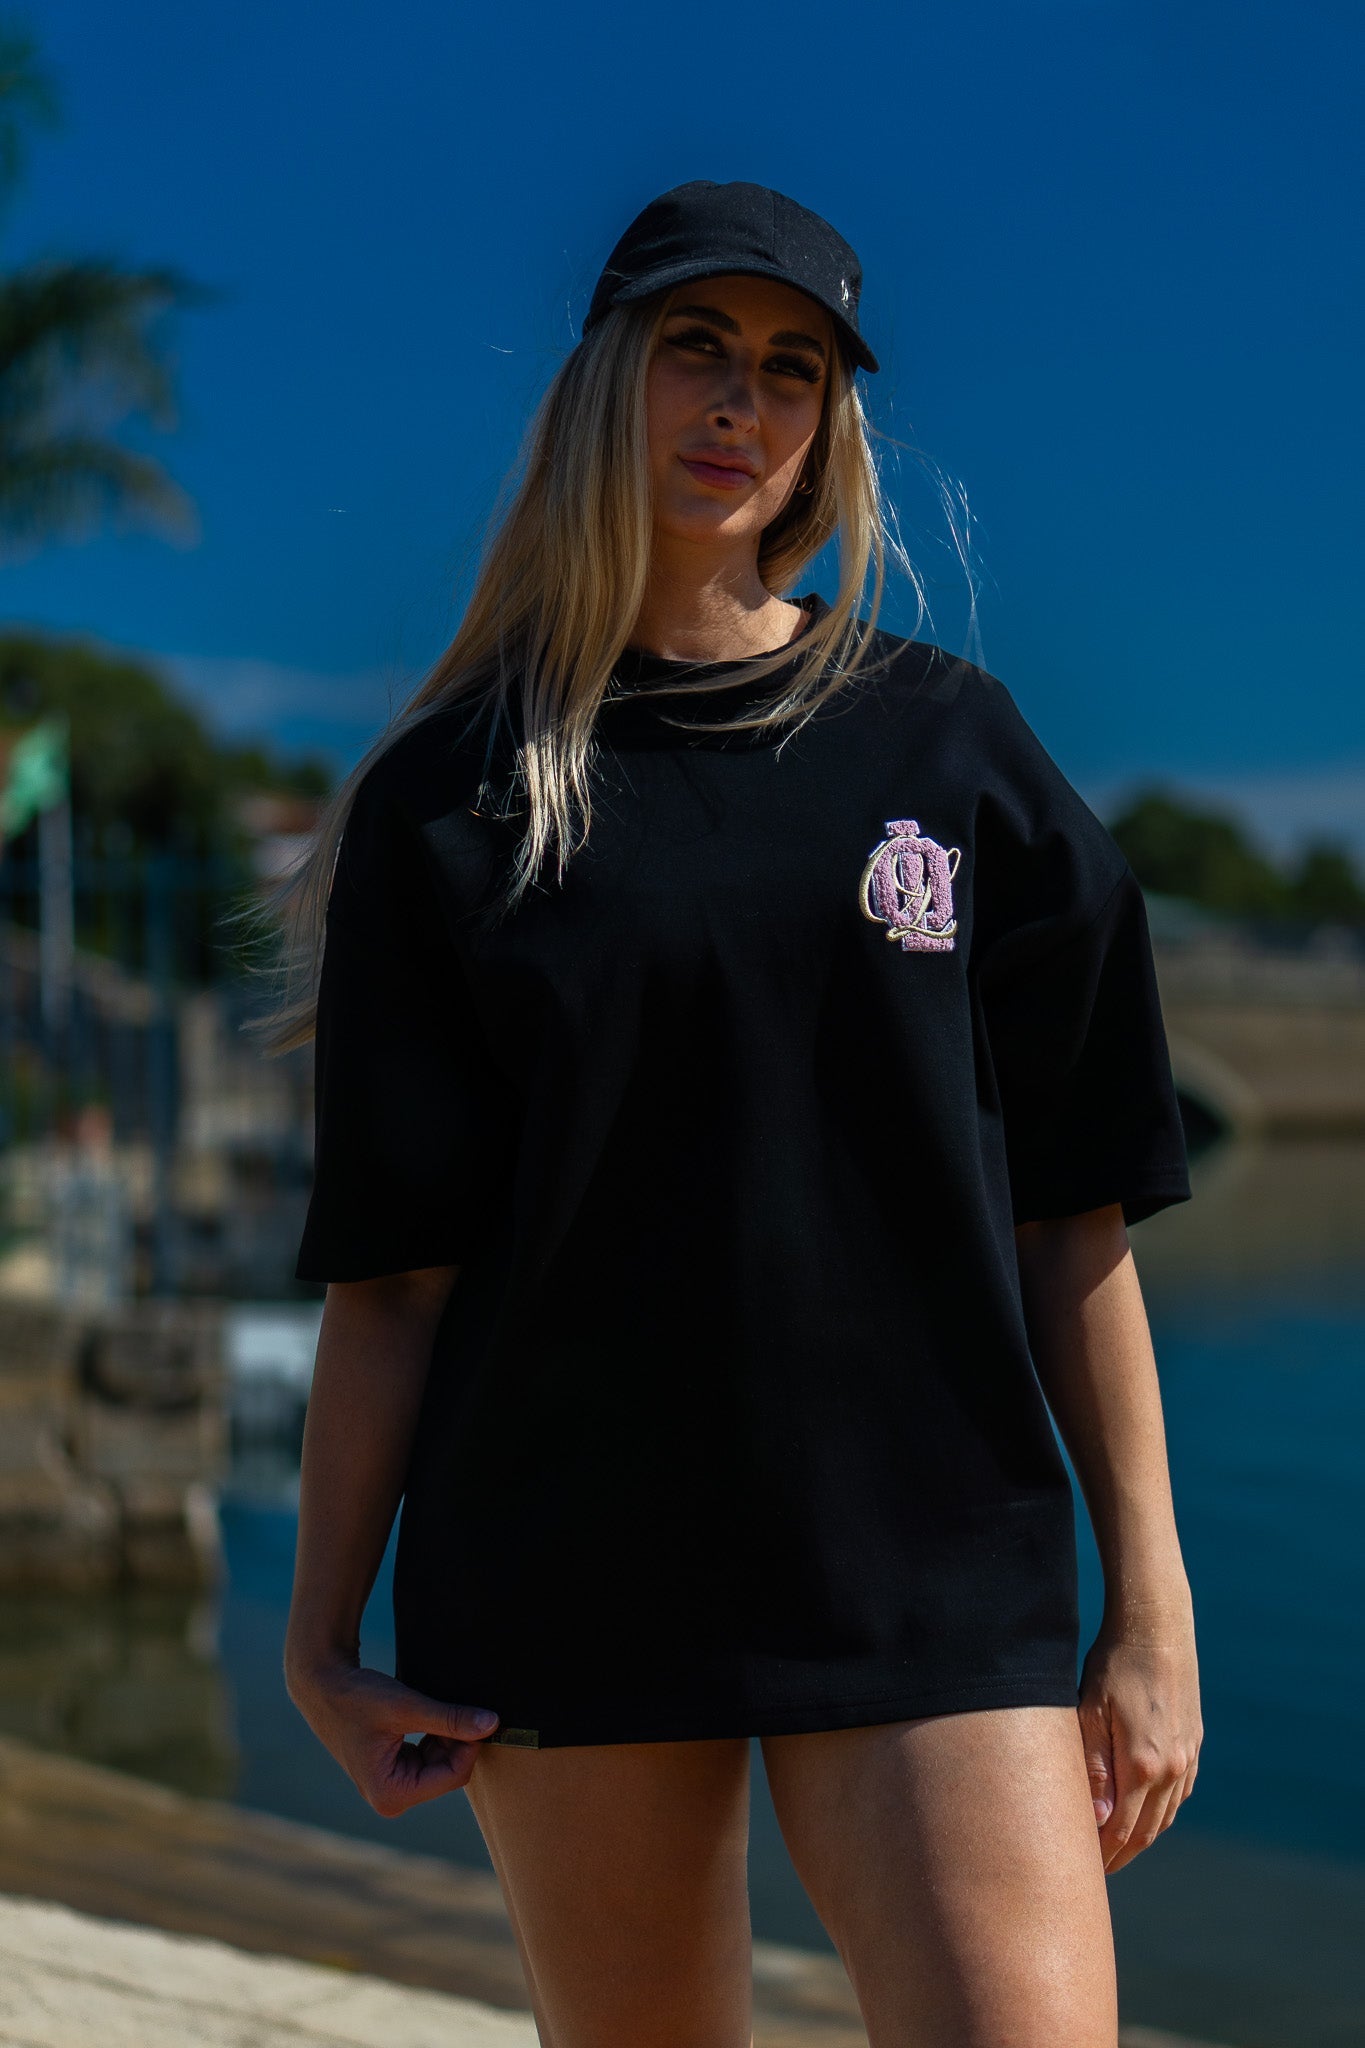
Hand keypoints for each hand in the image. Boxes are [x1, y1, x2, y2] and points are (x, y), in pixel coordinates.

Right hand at [286, 1656, 499, 1817]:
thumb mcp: (407, 1707)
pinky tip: (423, 1716)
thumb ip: (450, 1719)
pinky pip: (429, 1758)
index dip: (469, 1744)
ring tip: (430, 1709)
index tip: (476, 1714)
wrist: (323, 1685)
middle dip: (456, 1741)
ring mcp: (392, 1787)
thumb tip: (492, 1724)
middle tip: (452, 1706)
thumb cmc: (358, 1697)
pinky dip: (434, 1737)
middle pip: (449, 1773)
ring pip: (441, 1765)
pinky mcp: (393, 1772)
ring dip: (445, 1737)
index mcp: (391, 1794)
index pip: (454, 1775)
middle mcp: (391, 1799)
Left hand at [1077, 1609, 1202, 1874]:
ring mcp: (1186, 1758)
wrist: (1158, 1627)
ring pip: (1164, 1816)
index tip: (1078, 1867)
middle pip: (1144, 1831)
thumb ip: (1094, 1767)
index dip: (1100, 1854)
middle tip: (1094, 1873)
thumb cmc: (1114, 1664)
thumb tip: (1098, 1820)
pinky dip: (1160, 1814)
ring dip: (1141, 1838)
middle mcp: (1171, 1769)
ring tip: (1116, 1852)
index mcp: (1143, 1765)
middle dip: (1119, 1855)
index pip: (1119, 1829)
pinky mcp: (1193, 1745)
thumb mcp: (1090, 1710)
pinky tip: (1145, 1817)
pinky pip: (1178, 1795)